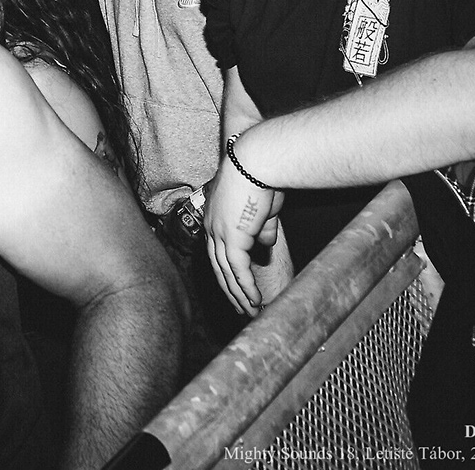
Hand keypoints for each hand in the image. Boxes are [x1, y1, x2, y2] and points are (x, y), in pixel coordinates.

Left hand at [203, 152, 284, 315]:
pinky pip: (238, 270)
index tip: (235, 288)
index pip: (217, 251)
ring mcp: (219, 232)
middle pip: (218, 266)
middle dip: (230, 290)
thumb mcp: (262, 207)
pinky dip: (246, 288)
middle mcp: (211, 226)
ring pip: (226, 272)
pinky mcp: (232, 237)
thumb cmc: (260, 176)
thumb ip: (261, 227)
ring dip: (239, 295)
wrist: (256, 161)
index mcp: (214, 217)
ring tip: (251, 312)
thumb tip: (263, 244)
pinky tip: (254, 302)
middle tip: (240, 308)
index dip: (226, 272)